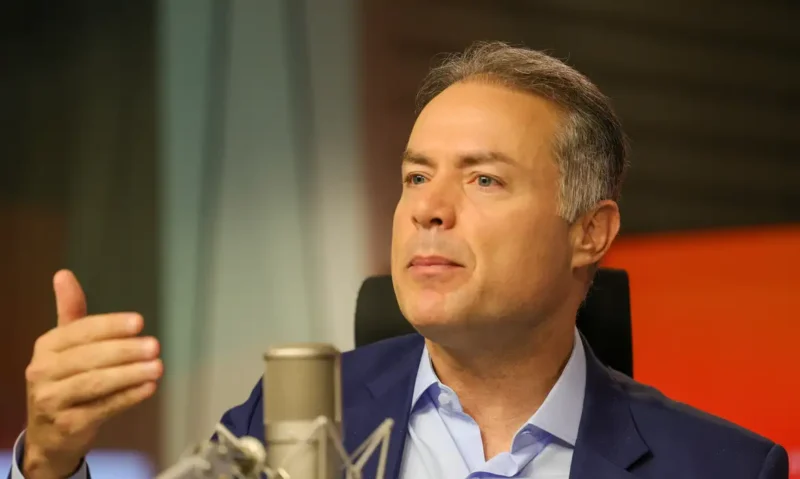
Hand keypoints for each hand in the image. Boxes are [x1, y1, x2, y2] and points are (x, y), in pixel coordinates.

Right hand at [22, 270, 162, 478]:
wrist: (49, 435)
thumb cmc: (65, 380)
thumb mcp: (65, 346)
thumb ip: (71, 312)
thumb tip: (63, 274)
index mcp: (46, 346)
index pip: (80, 331)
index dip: (110, 326)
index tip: (139, 322)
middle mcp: (43, 372)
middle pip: (89, 358)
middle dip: (125, 351)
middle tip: (155, 346)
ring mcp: (52, 401)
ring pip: (95, 384)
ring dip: (130, 375)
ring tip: (158, 367)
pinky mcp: (67, 425)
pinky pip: (102, 408)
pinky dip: (127, 397)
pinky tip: (148, 388)